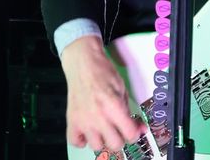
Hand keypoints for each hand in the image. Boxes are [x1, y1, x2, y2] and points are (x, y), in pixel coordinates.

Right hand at [60, 36, 146, 152]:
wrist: (83, 63)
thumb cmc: (103, 72)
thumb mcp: (122, 89)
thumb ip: (129, 111)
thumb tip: (138, 127)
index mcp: (114, 106)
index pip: (130, 134)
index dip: (135, 133)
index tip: (134, 129)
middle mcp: (98, 117)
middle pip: (115, 144)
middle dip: (121, 137)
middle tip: (120, 129)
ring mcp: (83, 121)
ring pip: (97, 146)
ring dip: (102, 139)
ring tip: (103, 129)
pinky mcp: (71, 121)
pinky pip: (76, 142)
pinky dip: (82, 140)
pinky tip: (88, 131)